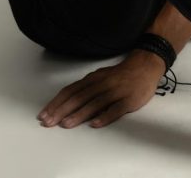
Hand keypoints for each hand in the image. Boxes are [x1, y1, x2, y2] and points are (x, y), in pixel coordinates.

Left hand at [37, 52, 164, 129]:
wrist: (146, 65)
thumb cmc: (120, 75)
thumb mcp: (101, 77)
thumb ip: (86, 89)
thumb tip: (68, 103)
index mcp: (93, 78)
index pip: (71, 90)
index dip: (57, 102)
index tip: (44, 114)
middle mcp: (102, 83)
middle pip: (79, 97)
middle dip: (62, 110)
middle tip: (48, 121)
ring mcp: (116, 91)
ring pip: (95, 103)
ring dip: (79, 114)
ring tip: (66, 124)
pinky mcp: (129, 99)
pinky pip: (115, 109)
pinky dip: (105, 116)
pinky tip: (95, 124)